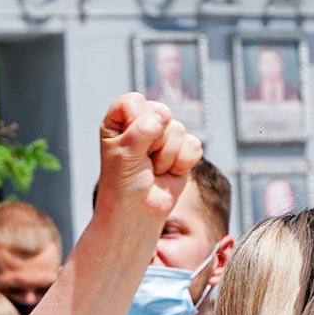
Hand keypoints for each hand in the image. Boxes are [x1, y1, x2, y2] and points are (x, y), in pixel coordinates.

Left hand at [93, 93, 202, 224]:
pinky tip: (169, 172)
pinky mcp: (182, 150)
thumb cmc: (122, 184)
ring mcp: (163, 136)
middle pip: (161, 113)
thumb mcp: (123, 154)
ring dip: (166, 157)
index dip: (136, 120)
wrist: (137, 212)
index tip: (128, 144)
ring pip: (179, 130)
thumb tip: (164, 114)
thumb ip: (142, 130)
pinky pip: (193, 145)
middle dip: (155, 142)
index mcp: (120, 120)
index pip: (134, 102)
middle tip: (143, 160)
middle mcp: (142, 123)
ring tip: (153, 169)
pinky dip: (182, 163)